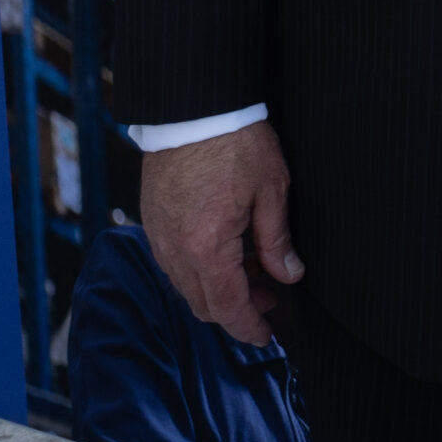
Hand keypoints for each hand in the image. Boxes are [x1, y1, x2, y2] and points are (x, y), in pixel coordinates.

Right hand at [139, 120, 302, 346]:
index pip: (228, 308)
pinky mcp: (151, 220)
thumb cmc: (235, 142)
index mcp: (208, 247)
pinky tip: (222, 247)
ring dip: (216, 289)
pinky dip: (197, 267)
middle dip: (236, 310)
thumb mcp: (271, 189)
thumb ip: (278, 240)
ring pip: (186, 286)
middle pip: (204, 305)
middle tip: (268, 295)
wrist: (193, 106)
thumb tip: (289, 275)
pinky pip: (172, 261)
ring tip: (249, 266)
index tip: (265, 335)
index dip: (249, 328)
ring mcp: (159, 236)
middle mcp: (176, 250)